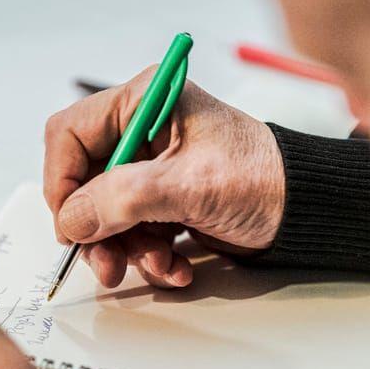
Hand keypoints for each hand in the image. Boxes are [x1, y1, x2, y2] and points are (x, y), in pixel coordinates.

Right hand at [43, 69, 285, 288]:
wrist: (307, 211)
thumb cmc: (265, 178)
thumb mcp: (190, 184)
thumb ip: (124, 198)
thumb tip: (72, 219)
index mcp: (144, 102)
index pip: (71, 134)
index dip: (62, 180)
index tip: (70, 222)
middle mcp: (142, 131)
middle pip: (84, 182)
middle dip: (96, 228)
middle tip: (105, 263)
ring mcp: (153, 169)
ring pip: (105, 215)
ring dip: (123, 249)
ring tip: (154, 266)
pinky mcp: (165, 201)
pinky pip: (133, 232)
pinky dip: (147, 256)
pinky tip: (173, 266)